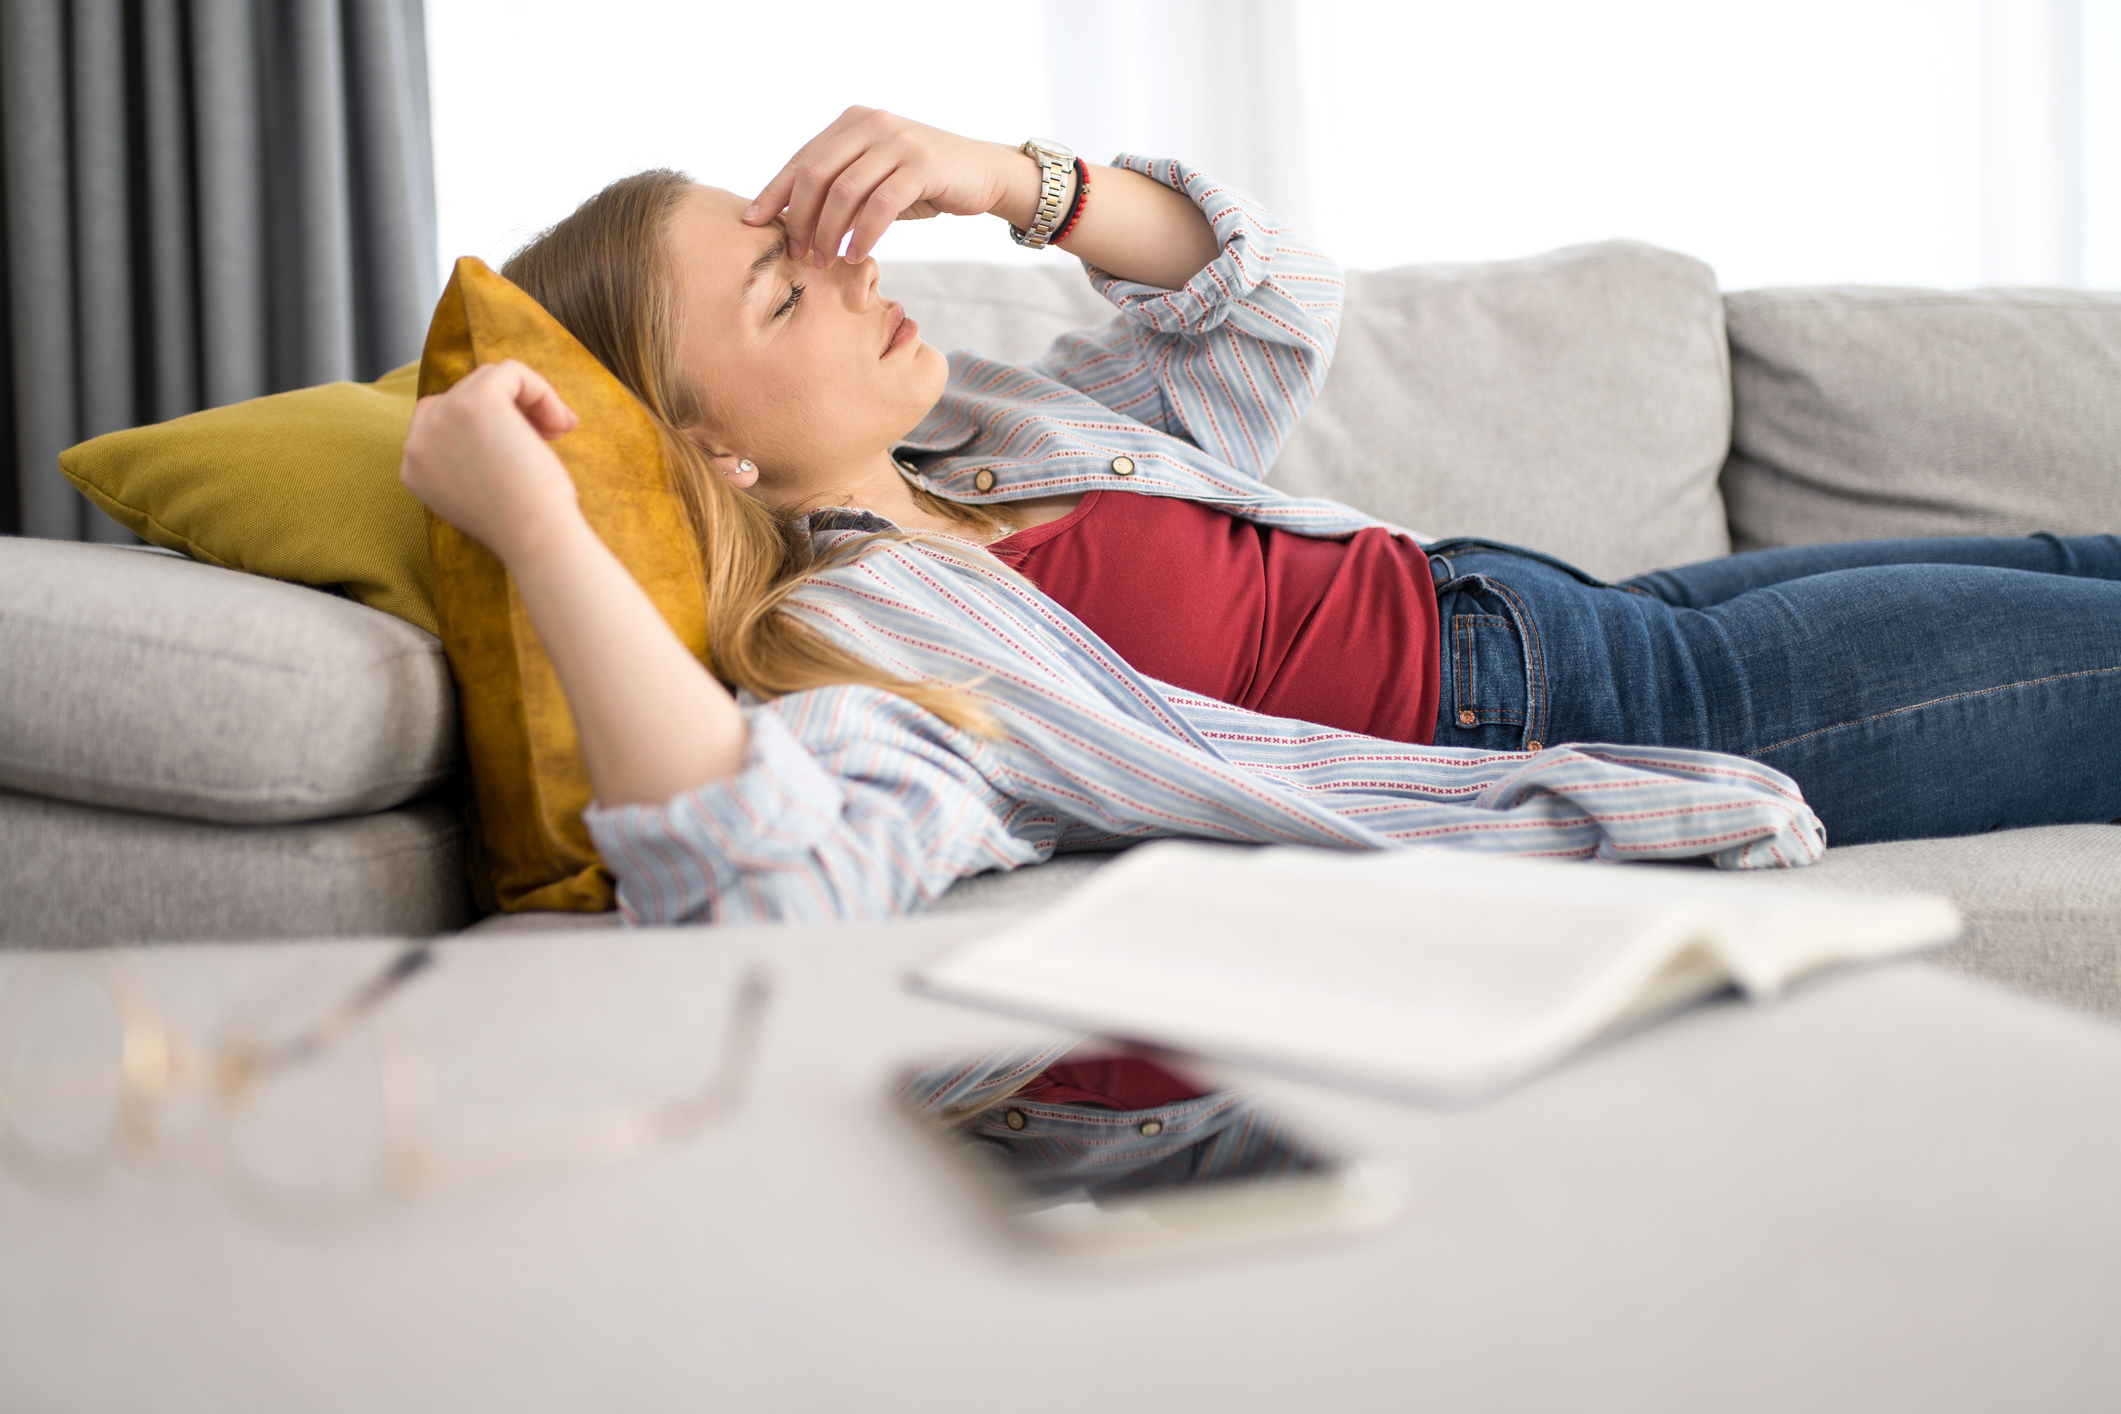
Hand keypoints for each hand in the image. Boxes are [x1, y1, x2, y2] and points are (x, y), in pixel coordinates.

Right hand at [399, 360, 582, 564]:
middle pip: (465, 393)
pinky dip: (542, 391)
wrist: (535, 536)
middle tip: (548, 438)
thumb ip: (471, 458)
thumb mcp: (482, 492)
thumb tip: (502, 422)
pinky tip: (560, 423)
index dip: (485, 423)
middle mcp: (417, 441)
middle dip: (511, 410)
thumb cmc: (526, 525)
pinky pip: (512, 371)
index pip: (439, 418)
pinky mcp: (475, 401)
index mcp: (413, 468)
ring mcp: (442, 417)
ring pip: (490, 378)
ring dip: (530, 401)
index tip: (521, 447)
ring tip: (557, 432)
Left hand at [745, 107, 1031, 266]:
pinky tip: (857, 255)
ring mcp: (897, 141)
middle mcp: (871, 124)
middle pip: (817, 173)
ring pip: (845, 190)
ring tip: (824, 261)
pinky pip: (880, 204)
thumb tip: (791, 217)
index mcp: (852, 122)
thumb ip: (841, 185)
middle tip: (798, 253)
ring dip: (829, 232)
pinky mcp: (922, 164)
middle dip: (801, 218)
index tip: (752, 222)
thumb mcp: (876, 177)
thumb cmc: (924, 182)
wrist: (985, 174)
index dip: (774, 192)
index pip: (802, 158)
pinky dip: (863, 234)